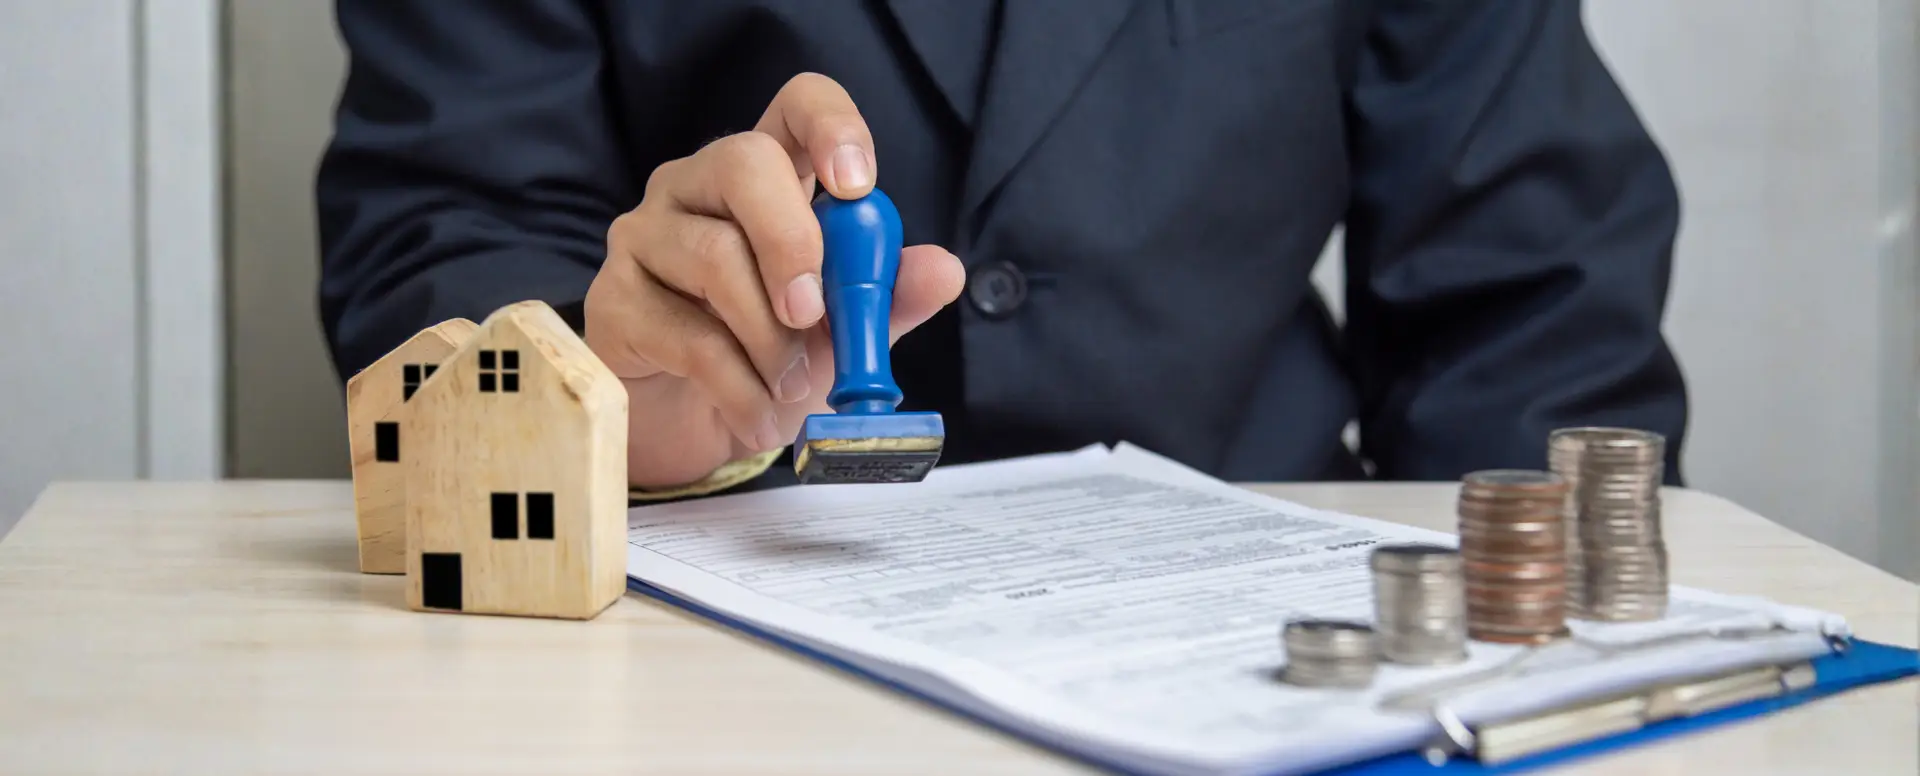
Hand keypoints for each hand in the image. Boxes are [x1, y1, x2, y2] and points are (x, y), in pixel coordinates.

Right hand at [584, 73, 965, 487]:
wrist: (697, 425)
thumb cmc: (772, 355)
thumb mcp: (843, 328)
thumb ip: (889, 296)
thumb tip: (943, 270)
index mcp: (767, 174)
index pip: (796, 105)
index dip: (830, 127)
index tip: (857, 184)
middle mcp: (698, 185)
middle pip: (743, 162)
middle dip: (793, 243)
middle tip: (815, 315)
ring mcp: (646, 234)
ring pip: (713, 256)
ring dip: (770, 339)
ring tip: (793, 389)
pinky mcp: (614, 298)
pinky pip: (685, 332)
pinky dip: (737, 385)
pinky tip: (759, 415)